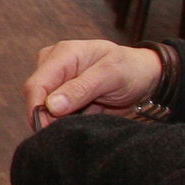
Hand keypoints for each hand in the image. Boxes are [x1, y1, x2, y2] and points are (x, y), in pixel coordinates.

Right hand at [23, 39, 162, 127]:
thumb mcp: (110, 76)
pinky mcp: (65, 96)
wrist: (146, 78)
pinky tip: (85, 118)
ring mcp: (58, 81)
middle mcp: (55, 66)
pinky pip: (57, 114)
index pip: (37, 83)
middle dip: (49, 116)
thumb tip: (51, 105)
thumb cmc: (131, 69)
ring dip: (60, 119)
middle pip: (37, 96)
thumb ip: (80, 89)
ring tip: (86, 118)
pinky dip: (67, 121)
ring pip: (45, 107)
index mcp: (63, 54)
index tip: (47, 129)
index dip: (37, 107)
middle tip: (69, 130)